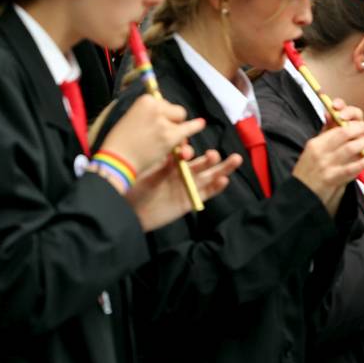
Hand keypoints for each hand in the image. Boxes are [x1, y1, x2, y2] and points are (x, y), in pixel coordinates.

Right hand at [97, 94, 205, 176]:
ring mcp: (164, 122)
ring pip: (180, 119)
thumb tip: (159, 111)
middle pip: (173, 109)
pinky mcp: (170, 137)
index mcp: (144, 101)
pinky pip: (188, 128)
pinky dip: (195, 126)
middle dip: (171, 119)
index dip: (160, 113)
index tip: (153, 121)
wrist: (117, 159)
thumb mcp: (128, 118)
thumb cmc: (118, 142)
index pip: (161, 102)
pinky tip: (201, 123)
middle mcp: (155, 108)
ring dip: (176, 127)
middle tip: (160, 131)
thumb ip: (144, 112)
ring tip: (169, 137)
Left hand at [124, 148, 242, 230]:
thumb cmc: (132, 189)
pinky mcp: (188, 202)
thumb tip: (173, 154)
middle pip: (203, 165)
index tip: (186, 150)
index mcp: (169, 165)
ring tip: (235, 160)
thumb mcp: (146, 173)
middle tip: (218, 154)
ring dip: (222, 169)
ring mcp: (186, 188)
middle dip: (213, 159)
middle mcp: (181, 175)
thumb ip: (161, 165)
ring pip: (208, 177)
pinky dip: (215, 188)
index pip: (185, 154)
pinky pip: (204, 194)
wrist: (128, 212)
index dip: (189, 150)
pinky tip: (224, 180)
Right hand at [292, 100, 363, 212]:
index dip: (354, 123)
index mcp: (315, 143)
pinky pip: (353, 167)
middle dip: (363, 130)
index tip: (362, 126)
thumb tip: (334, 116)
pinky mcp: (332, 178)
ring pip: (351, 148)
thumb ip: (325, 135)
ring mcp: (326, 165)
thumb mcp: (313, 151)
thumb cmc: (308, 172)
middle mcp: (320, 152)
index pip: (338, 126)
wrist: (301, 194)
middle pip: (345, 132)